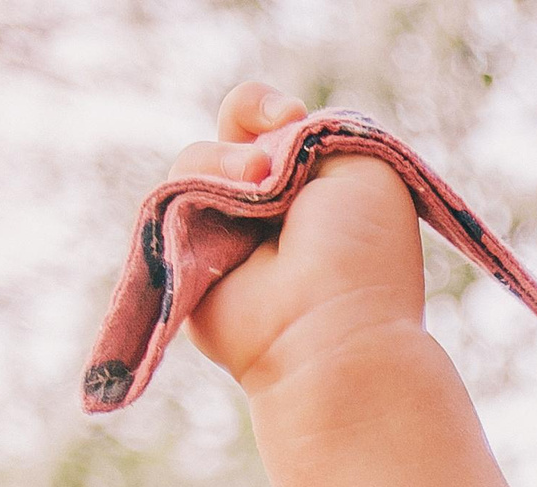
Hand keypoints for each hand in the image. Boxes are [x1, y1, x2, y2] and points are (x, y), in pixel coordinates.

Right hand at [164, 81, 426, 395]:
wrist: (327, 327)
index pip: (279, 123)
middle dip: (245, 115)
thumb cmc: (359, 252)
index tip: (294, 115)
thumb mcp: (365, 165)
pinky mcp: (186, 251)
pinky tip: (230, 202)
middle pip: (233, 130)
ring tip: (256, 183)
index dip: (273, 110)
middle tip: (269, 147)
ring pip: (199, 158)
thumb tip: (268, 131)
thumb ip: (316, 130)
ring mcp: (227, 230)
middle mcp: (273, 207)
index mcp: (321, 187)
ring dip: (224, 160)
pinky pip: (170, 192)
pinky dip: (195, 184)